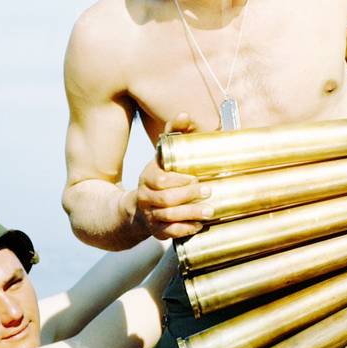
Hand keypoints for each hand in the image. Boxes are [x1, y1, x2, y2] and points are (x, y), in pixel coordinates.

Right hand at [129, 113, 212, 239]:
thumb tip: (184, 115)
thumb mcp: (162, 156)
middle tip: (208, 191)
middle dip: (188, 196)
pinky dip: (184, 229)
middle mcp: (146, 197)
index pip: (160, 180)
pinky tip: (198, 226)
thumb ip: (173, 134)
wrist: (136, 209)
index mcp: (148, 177)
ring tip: (210, 211)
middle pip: (166, 199)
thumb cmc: (157, 178)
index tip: (195, 177)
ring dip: (190, 214)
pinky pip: (168, 232)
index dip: (178, 180)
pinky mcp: (155, 231)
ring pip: (168, 217)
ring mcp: (150, 215)